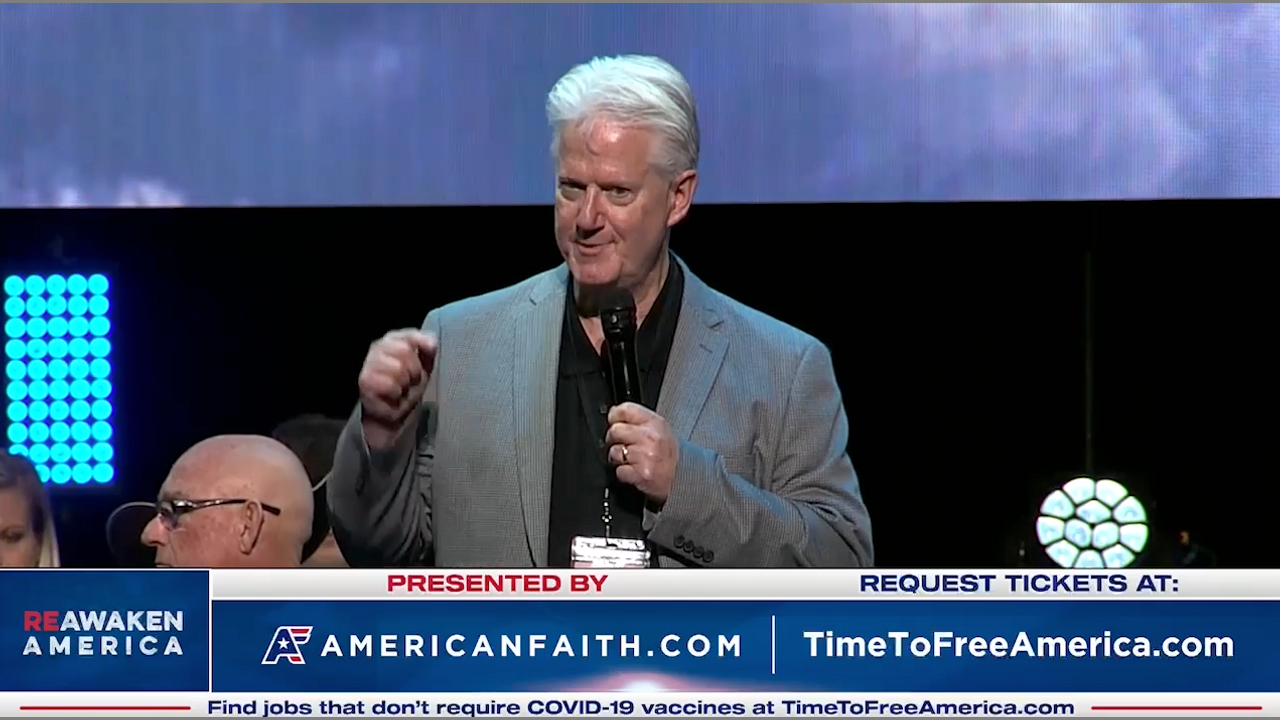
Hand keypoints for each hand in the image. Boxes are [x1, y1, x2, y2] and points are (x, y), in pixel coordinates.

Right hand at [358, 329, 437, 449]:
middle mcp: (377, 347)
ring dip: (405, 383)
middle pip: (405, 351)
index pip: (409, 335)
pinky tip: (393, 396)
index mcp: (392, 339)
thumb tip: (432, 343)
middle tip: (411, 380)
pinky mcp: (364, 382)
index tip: (428, 354)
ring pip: (398, 369)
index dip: (421, 344)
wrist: (395, 408)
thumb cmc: (410, 382)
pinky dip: (397, 393)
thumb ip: (428, 347)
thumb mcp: (424, 363)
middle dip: (415, 370)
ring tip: (402, 388)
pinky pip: (390, 385)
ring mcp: (368, 364)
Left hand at [605, 403, 678, 504]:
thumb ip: (637, 420)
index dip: (615, 417)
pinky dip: (623, 473)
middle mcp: (650, 437)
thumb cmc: (669, 454)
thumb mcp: (660, 429)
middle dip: (614, 439)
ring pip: (614, 452)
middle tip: (624, 445)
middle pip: (614, 431)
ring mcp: (645, 456)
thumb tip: (612, 414)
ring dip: (619, 459)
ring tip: (632, 460)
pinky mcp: (641, 475)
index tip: (614, 422)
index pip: (624, 410)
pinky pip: (619, 471)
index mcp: (655, 422)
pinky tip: (634, 471)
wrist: (684, 477)